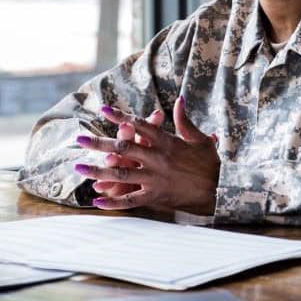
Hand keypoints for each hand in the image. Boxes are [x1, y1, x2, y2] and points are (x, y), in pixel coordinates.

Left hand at [75, 96, 219, 214]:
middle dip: (99, 143)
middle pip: (123, 148)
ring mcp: (155, 178)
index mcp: (167, 141)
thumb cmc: (210, 163)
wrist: (220, 189)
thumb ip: (184, 120)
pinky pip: (131, 199)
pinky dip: (113, 201)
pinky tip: (96, 201)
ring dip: (98, 171)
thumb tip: (178, 100)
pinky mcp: (156, 196)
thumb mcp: (199, 139)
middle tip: (80, 139)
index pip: (139, 125)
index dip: (121, 117)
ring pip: (121, 173)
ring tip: (79, 168)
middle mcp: (157, 158)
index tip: (103, 110)